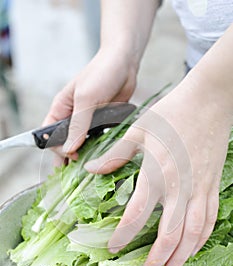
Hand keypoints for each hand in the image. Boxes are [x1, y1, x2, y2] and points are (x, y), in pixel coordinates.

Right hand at [43, 48, 137, 165]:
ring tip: (91, 167)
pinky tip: (104, 156)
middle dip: (69, 157)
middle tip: (77, 173)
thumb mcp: (86, 99)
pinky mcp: (103, 122)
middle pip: (65, 142)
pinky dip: (100, 147)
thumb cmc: (102, 74)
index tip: (72, 156)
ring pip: (82, 143)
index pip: (50, 135)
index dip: (58, 148)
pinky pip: (98, 139)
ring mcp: (88, 120)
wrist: (124, 62)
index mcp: (61, 109)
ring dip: (85, 154)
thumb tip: (68, 149)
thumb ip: (78, 125)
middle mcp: (72, 116)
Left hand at [85, 78, 231, 265]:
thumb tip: (92, 170)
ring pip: (193, 233)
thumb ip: (115, 155)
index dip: (123, 235)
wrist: (208, 100)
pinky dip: (201, 238)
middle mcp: (180, 186)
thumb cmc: (172, 113)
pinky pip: (209, 219)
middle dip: (157, 258)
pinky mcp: (213, 185)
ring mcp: (200, 187)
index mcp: (156, 172)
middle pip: (169, 233)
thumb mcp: (137, 131)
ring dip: (181, 256)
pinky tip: (192, 248)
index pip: (136, 214)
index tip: (113, 247)